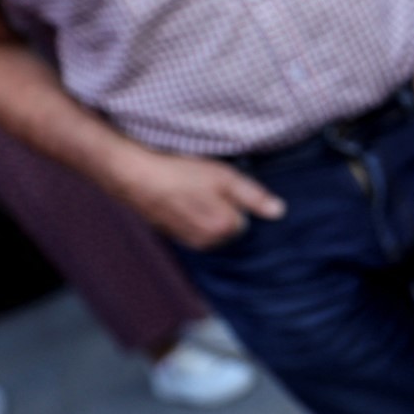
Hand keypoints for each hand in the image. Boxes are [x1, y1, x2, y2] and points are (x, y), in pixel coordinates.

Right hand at [117, 149, 285, 249]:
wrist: (134, 174)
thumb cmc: (182, 172)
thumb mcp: (225, 177)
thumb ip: (254, 197)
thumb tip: (279, 212)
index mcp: (224, 228)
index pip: (245, 218)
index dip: (235, 199)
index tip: (219, 185)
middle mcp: (207, 241)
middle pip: (229, 225)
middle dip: (222, 207)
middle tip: (203, 186)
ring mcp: (187, 240)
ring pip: (210, 226)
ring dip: (205, 210)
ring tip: (189, 190)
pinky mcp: (171, 235)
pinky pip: (192, 227)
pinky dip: (189, 214)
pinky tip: (177, 197)